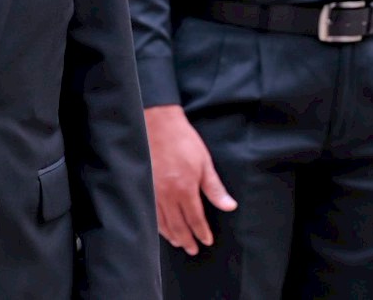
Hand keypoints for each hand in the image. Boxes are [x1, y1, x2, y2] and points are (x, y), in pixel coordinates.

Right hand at [145, 105, 236, 254]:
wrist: (158, 123)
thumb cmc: (183, 140)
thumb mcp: (205, 163)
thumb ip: (215, 188)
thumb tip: (229, 206)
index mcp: (184, 189)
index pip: (194, 219)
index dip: (201, 232)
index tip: (206, 241)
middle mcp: (167, 194)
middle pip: (177, 225)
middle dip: (187, 239)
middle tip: (193, 249)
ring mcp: (153, 191)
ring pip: (162, 222)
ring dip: (171, 235)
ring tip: (178, 243)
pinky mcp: (143, 185)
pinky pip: (150, 211)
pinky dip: (156, 224)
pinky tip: (160, 227)